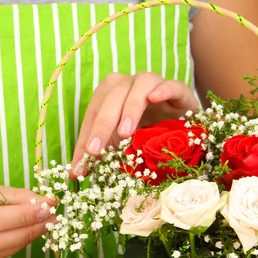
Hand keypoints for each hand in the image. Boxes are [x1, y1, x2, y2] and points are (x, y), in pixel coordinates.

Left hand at [71, 72, 198, 175]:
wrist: (182, 126)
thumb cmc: (145, 133)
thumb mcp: (119, 145)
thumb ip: (98, 155)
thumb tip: (75, 173)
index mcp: (111, 94)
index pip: (94, 113)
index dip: (86, 138)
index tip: (81, 165)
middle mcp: (130, 84)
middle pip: (112, 97)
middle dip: (102, 125)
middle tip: (96, 151)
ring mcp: (155, 84)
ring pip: (140, 86)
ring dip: (130, 108)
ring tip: (125, 132)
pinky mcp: (179, 89)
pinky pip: (171, 84)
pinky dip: (163, 90)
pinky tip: (155, 99)